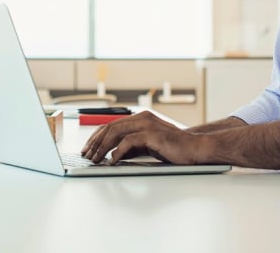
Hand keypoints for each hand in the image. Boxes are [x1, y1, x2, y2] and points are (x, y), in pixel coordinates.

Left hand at [81, 111, 200, 164]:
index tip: (87, 148)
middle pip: (111, 126)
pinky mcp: (152, 134)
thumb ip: (130, 146)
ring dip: (103, 147)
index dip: (97, 136)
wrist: (193, 149)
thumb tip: (111, 154)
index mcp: (140, 118)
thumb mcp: (146, 146)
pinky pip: (129, 141)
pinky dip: (117, 151)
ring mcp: (147, 124)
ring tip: (95, 159)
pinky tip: (112, 161)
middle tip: (86, 155)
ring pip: (116, 132)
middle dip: (95, 142)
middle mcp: (142, 117)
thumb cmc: (172, 148)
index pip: (112, 124)